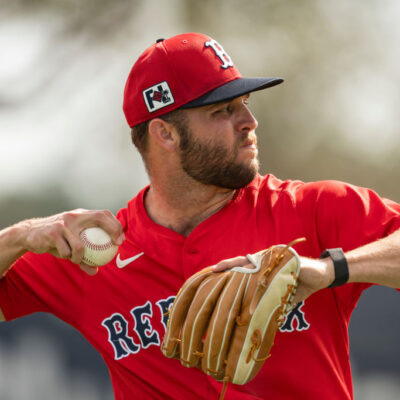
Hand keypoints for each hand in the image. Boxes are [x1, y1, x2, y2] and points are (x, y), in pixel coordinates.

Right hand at [19, 209, 123, 274]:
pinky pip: (66, 251)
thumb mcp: (71, 247)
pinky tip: (65, 256)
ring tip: (76, 259)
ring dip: (80, 257)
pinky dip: (68, 257)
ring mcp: (64, 223)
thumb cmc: (55, 241)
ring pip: (80, 245)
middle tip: (115, 245)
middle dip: (112, 229)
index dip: (115, 225)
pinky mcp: (53, 232)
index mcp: (81, 215)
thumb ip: (84, 257)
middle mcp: (75, 216)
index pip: (103, 214)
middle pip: (99, 217)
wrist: (29, 235)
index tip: (120, 240)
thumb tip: (96, 271)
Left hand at [212, 255, 333, 303]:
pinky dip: (257, 267)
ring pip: (251, 260)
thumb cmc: (301, 284)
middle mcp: (267, 260)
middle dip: (228, 265)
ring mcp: (274, 257)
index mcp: (265, 268)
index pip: (244, 268)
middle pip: (243, 261)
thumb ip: (271, 301)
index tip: (214, 273)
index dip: (230, 269)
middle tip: (213, 269)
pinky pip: (268, 263)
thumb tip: (262, 319)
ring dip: (237, 264)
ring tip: (222, 268)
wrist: (322, 275)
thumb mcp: (282, 294)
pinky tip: (246, 270)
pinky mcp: (283, 258)